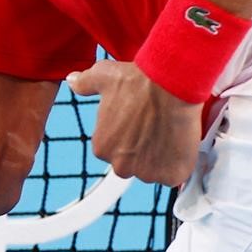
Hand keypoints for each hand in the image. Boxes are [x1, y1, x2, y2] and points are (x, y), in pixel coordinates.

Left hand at [66, 60, 203, 186]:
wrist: (170, 84)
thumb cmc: (138, 80)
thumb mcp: (103, 76)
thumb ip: (84, 83)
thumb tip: (73, 80)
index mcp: (102, 147)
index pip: (114, 149)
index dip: (129, 135)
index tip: (138, 121)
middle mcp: (121, 165)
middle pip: (133, 163)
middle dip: (143, 149)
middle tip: (154, 126)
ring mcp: (147, 173)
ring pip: (155, 169)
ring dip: (161, 156)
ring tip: (167, 131)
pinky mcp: (171, 175)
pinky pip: (175, 174)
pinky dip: (179, 161)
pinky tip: (179, 141)